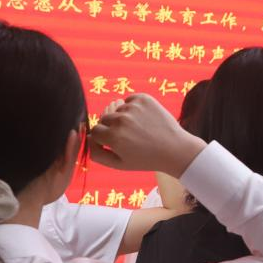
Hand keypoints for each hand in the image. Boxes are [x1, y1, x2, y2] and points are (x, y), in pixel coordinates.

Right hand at [88, 94, 204, 176]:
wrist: (175, 149)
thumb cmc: (146, 159)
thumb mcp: (119, 164)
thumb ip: (97, 153)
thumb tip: (86, 139)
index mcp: (113, 137)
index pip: (95, 131)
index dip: (104, 138)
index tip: (116, 144)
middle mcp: (121, 120)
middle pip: (104, 119)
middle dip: (112, 127)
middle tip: (129, 138)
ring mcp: (133, 107)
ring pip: (117, 110)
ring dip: (124, 118)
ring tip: (139, 130)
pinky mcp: (144, 98)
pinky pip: (129, 100)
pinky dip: (133, 108)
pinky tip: (144, 120)